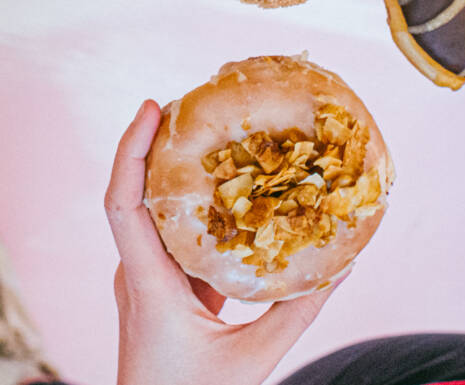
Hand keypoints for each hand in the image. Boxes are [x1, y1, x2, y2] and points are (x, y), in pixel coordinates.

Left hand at [103, 101, 334, 384]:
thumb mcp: (254, 360)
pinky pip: (172, 241)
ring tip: (213, 138)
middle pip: (134, 194)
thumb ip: (297, 313)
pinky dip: (195, 214)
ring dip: (175, 177)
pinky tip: (231, 200)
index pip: (122, 202)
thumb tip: (341, 266)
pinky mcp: (158, 294)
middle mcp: (137, 274)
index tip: (151, 107)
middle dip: (156, 145)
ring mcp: (143, 283)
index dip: (130, 149)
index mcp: (147, 283)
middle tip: (192, 105)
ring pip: (153, 216)